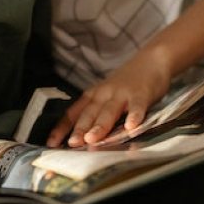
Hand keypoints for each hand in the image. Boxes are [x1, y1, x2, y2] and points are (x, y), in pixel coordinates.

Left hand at [47, 49, 174, 148]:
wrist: (152, 59)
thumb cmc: (128, 82)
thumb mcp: (107, 93)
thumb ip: (97, 113)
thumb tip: (81, 137)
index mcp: (94, 95)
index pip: (74, 112)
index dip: (62, 128)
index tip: (51, 143)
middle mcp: (105, 94)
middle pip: (90, 113)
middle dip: (80, 129)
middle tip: (72, 144)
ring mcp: (123, 94)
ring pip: (109, 111)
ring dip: (100, 125)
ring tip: (92, 139)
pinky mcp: (141, 94)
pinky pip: (136, 106)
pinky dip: (133, 116)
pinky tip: (130, 126)